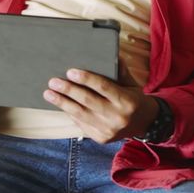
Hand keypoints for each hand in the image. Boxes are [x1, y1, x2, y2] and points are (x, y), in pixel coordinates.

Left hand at [44, 68, 159, 143]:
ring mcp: (108, 130)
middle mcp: (118, 117)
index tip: (70, 71)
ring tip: (48, 93)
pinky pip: (81, 124)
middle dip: (69, 90)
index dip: (86, 79)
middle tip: (53, 82)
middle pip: (88, 101)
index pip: (104, 87)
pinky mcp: (101, 138)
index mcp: (127, 101)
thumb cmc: (134, 99)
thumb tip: (110, 54)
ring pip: (81, 114)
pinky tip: (60, 104)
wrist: (145, 125)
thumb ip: (120, 71)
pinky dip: (69, 113)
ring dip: (62, 103)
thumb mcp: (132, 84)